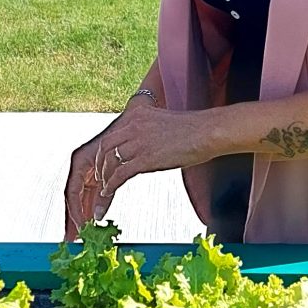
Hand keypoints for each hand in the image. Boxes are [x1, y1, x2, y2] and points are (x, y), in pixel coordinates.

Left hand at [62, 94, 207, 239]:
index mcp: (138, 114)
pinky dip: (111, 185)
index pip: (114, 133)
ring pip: (110, 162)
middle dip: (100, 164)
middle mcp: (133, 125)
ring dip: (104, 178)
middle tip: (101, 177)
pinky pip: (120, 174)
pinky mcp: (144, 158)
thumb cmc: (194, 130)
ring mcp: (138, 141)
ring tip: (104, 189)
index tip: (104, 162)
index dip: (106, 151)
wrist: (207, 132)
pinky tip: (109, 193)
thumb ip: (149, 131)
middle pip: (105, 146)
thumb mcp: (163, 123)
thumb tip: (144, 146)